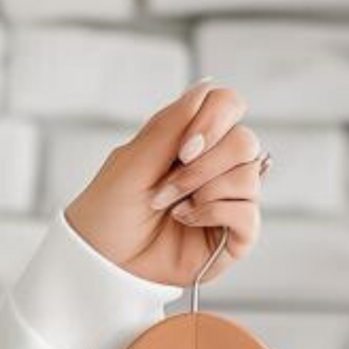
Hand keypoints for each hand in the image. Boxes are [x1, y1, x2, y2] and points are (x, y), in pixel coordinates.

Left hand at [64, 77, 265, 289]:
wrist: (98, 263)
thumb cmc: (108, 214)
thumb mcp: (133, 160)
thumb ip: (171, 123)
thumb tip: (208, 85)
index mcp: (192, 141)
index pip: (229, 106)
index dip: (214, 120)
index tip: (182, 148)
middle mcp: (214, 168)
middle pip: (245, 140)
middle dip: (203, 165)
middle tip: (165, 189)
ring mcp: (225, 202)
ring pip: (249, 174)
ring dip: (204, 190)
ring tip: (171, 208)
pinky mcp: (231, 238)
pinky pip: (248, 213)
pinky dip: (215, 212)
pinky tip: (186, 220)